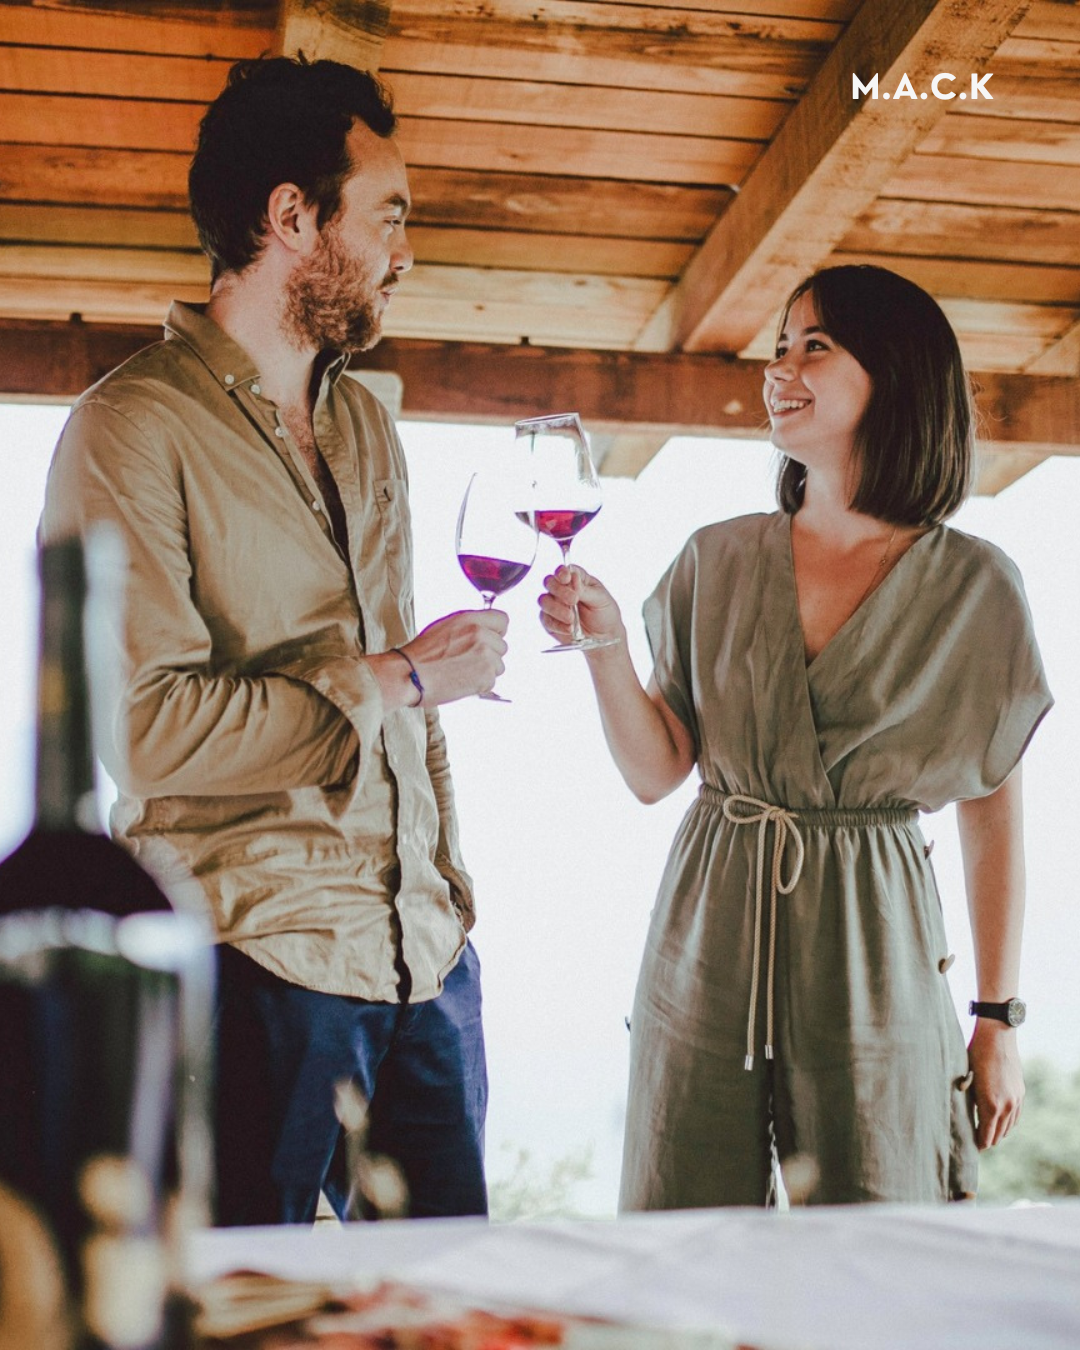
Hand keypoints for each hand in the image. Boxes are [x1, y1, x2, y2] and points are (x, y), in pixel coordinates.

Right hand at [400, 608, 508, 704]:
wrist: (410, 674)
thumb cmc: (421, 654)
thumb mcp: (445, 627)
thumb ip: (468, 627)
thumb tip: (484, 631)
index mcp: (470, 619)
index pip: (502, 620)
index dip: (496, 632)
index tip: (489, 640)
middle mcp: (481, 634)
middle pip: (502, 646)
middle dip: (489, 655)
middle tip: (468, 662)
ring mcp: (485, 655)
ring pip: (499, 666)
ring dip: (485, 671)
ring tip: (462, 672)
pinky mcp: (486, 676)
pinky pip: (491, 681)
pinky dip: (480, 685)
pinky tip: (461, 682)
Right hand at [538, 565, 624, 649]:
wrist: (605, 636)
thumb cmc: (604, 613)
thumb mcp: (601, 599)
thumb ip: (586, 589)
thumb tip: (573, 578)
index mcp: (576, 579)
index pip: (563, 570)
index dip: (562, 572)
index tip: (567, 578)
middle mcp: (562, 589)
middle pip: (549, 582)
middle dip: (559, 591)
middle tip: (573, 600)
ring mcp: (554, 605)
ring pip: (544, 601)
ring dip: (557, 609)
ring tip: (572, 618)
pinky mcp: (550, 621)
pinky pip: (546, 620)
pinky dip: (557, 625)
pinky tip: (569, 629)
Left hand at [967, 1020, 1024, 1149]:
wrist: (997, 1037)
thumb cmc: (975, 1055)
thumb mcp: (967, 1080)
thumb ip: (969, 1100)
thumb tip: (964, 1115)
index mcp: (990, 1105)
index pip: (986, 1135)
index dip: (979, 1144)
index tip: (971, 1147)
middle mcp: (1006, 1106)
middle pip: (998, 1135)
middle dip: (987, 1140)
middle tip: (977, 1142)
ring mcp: (1016, 1100)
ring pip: (1009, 1127)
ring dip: (998, 1132)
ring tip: (987, 1133)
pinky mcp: (1020, 1093)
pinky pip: (1016, 1116)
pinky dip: (1008, 1123)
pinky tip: (1001, 1122)